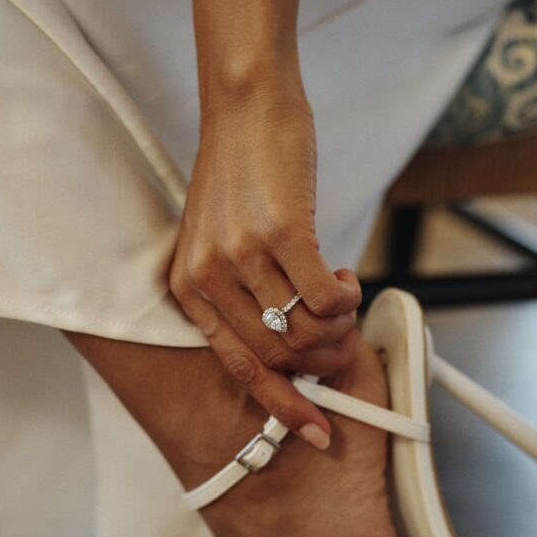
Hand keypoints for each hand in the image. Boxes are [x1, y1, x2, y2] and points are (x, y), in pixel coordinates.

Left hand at [168, 95, 361, 447]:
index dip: (284, 406)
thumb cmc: (241, 176)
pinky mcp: (282, 232)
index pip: (240, 369)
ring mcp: (243, 256)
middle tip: (347, 341)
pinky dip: (348, 298)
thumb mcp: (220, 242)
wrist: (246, 107)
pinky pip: (328, 297)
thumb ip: (241, 296)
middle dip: (325, 361)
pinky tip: (346, 276)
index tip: (317, 429)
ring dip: (339, 326)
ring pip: (307, 330)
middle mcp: (209, 277)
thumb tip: (294, 348)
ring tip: (345, 300)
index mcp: (188, 289)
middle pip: (281, 355)